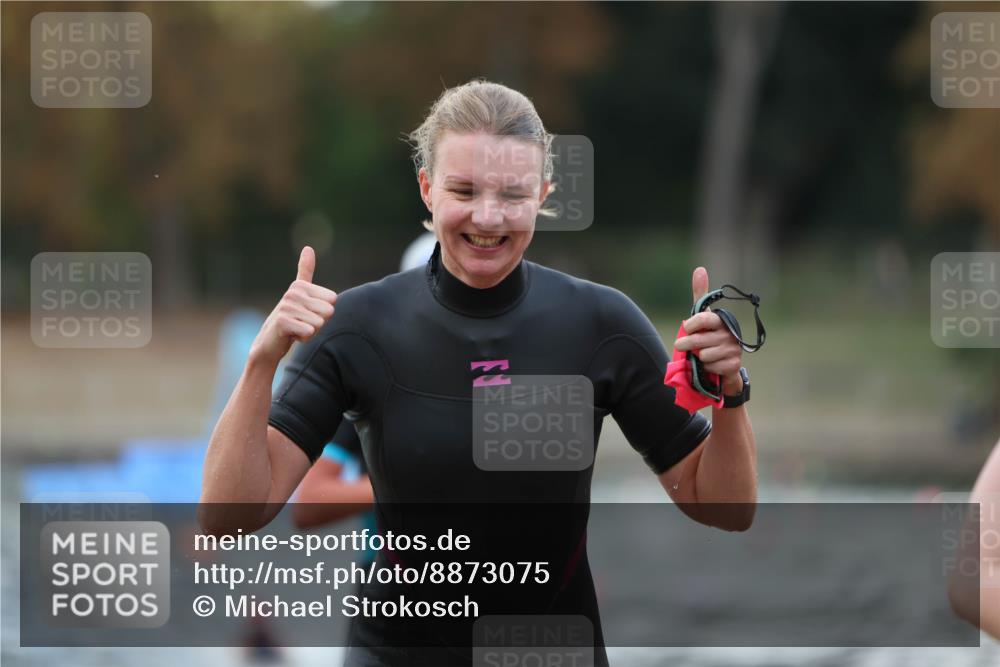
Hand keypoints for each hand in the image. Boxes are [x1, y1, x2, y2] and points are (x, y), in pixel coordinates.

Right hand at [249, 246, 337, 365]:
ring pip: (319, 323)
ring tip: (296, 329)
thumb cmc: (291, 319)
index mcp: (301, 285)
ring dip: (310, 332)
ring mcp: (287, 306)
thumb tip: (308, 247)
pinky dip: (304, 338)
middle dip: (319, 323)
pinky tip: (291, 336)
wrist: (269, 343)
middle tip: (301, 323)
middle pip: (328, 312)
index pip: (333, 301)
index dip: (324, 313)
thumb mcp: (301, 295)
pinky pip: (309, 331)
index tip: (307, 314)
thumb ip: (305, 272)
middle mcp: (293, 292)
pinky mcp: (283, 321)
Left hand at [673, 266, 743, 394]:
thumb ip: (700, 295)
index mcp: (721, 319)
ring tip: (704, 354)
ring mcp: (734, 349)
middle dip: (686, 345)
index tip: (686, 328)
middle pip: (698, 340)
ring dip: (699, 358)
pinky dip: (708, 368)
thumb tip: (700, 269)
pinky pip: (711, 366)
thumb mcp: (703, 317)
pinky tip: (713, 364)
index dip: (691, 325)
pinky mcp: (734, 364)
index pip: (703, 319)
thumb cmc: (710, 336)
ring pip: (703, 355)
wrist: (724, 364)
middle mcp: (730, 332)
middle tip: (680, 346)